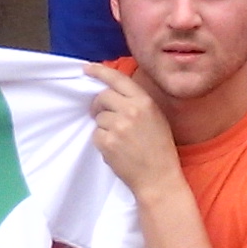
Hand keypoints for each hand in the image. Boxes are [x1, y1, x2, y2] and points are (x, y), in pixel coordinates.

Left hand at [83, 62, 183, 195]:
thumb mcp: (156, 118)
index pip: (118, 78)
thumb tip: (111, 92)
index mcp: (145, 102)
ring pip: (98, 117)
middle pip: (102, 96)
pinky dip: (102, 141)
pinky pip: (96, 135)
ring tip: (119, 139)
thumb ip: (136, 103)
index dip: (100, 72)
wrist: (158, 178)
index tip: (87, 69)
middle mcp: (131, 110)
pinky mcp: (108, 142)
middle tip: (102, 115)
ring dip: (103, 126)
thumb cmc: (159, 148)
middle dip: (99, 105)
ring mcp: (118, 127)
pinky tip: (116, 150)